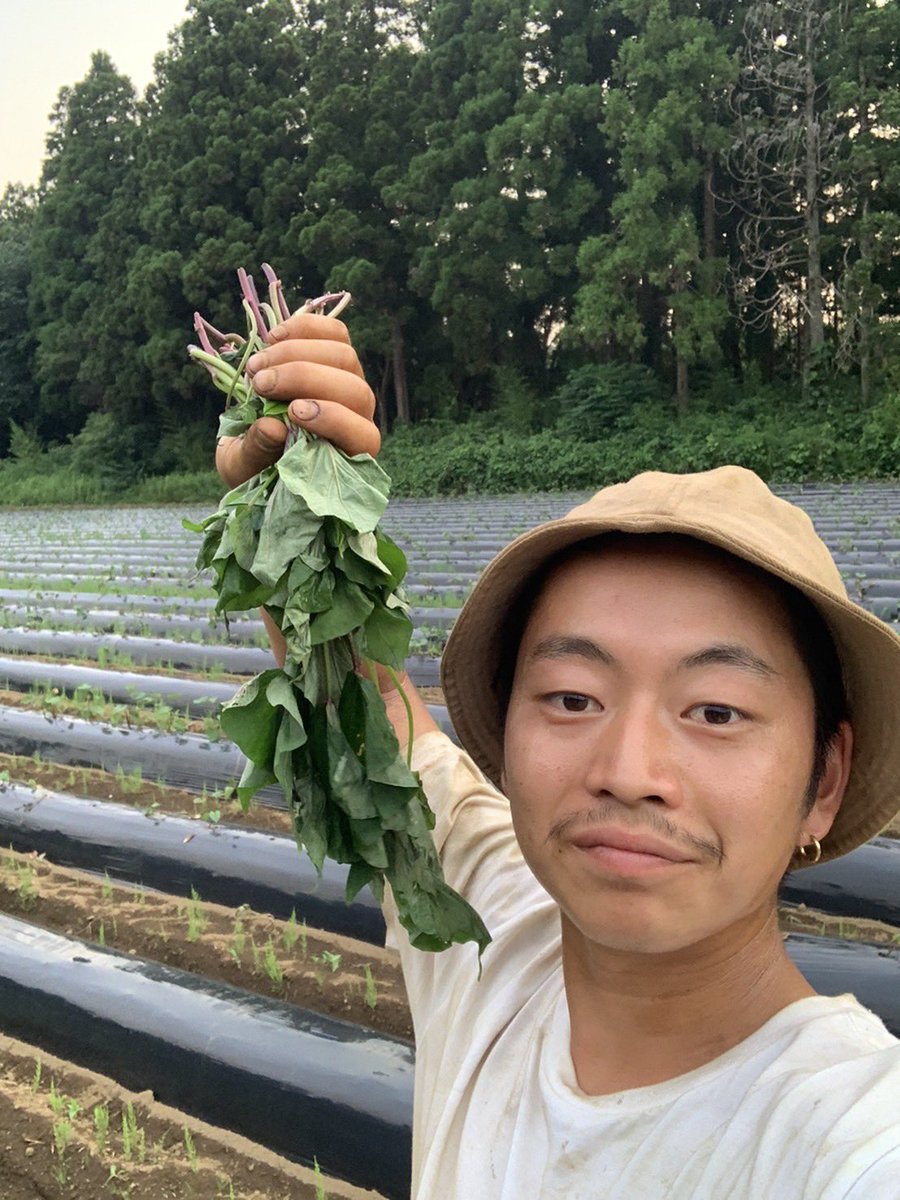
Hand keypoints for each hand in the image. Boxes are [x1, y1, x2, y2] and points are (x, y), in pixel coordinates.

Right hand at [215, 311, 378, 487]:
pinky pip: (335, 332)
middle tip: (258, 383)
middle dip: (304, 379)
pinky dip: (303, 328)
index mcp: (348, 454)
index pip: (362, 435)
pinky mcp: (334, 356)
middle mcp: (358, 417)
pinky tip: (271, 340)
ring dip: (295, 353)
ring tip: (254, 367)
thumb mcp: (243, 467)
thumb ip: (258, 453)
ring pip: (343, 355)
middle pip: (353, 388)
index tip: (291, 412)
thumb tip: (273, 427)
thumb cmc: (252, 463)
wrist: (251, 440)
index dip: (333, 420)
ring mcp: (350, 382)